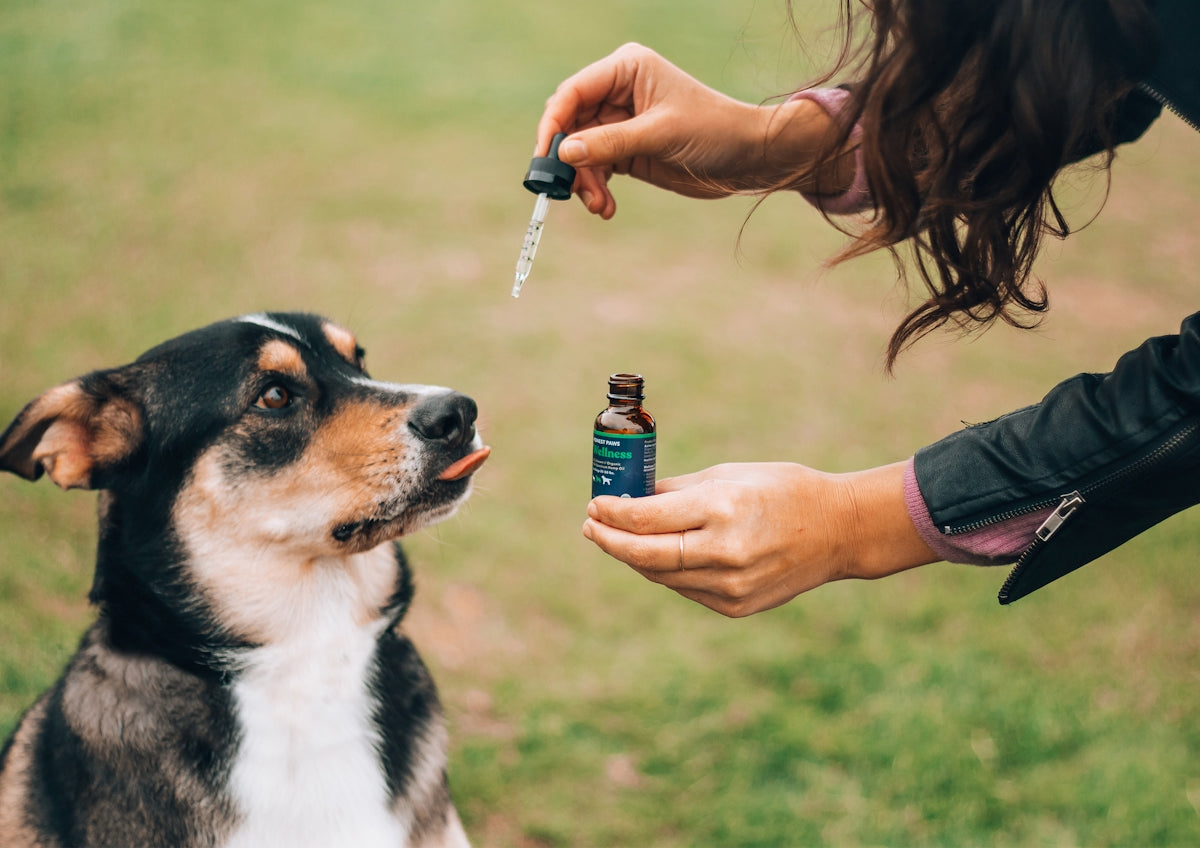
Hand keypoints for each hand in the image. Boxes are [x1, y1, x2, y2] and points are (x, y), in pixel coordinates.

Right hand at [535, 43, 846, 218]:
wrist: (747, 157)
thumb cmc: (713, 130)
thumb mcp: (660, 135)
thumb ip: (610, 143)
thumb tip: (566, 152)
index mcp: (626, 69)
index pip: (573, 92)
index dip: (554, 124)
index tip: (547, 158)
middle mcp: (617, 92)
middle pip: (570, 125)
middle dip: (569, 161)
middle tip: (570, 191)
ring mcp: (619, 123)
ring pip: (580, 153)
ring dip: (584, 182)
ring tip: (599, 205)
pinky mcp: (626, 150)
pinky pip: (596, 169)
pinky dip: (596, 189)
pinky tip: (607, 208)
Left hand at [581, 461, 935, 616]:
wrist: (839, 531)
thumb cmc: (782, 489)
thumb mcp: (729, 474)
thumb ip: (677, 490)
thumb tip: (631, 497)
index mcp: (722, 509)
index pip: (646, 519)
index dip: (612, 514)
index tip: (594, 505)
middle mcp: (724, 552)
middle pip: (645, 555)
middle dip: (610, 541)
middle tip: (591, 526)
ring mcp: (730, 585)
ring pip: (661, 576)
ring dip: (633, 558)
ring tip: (616, 539)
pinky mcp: (735, 606)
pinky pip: (685, 588)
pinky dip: (665, 572)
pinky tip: (656, 556)